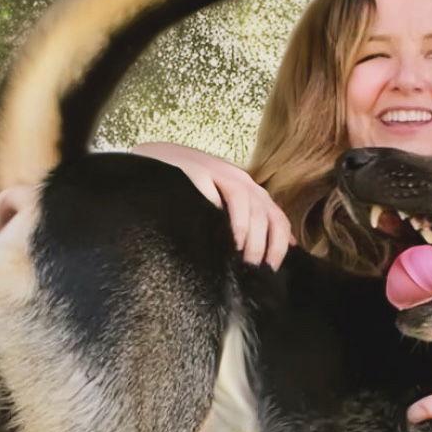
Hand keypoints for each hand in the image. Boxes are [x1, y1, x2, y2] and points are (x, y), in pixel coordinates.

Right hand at [134, 142, 291, 267]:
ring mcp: (222, 173)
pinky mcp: (203, 171)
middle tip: (253, 269)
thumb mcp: (219, 207)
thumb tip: (279, 248)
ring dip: (252, 236)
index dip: (279, 246)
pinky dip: (235, 219)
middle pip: (268, 215)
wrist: (153, 161)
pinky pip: (228, 194)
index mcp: (249, 191)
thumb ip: (244, 225)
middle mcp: (241, 180)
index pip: (277, 219)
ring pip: (252, 206)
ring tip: (244, 258)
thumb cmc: (186, 191)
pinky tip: (231, 238)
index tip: (270, 270)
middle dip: (265, 246)